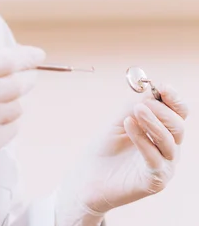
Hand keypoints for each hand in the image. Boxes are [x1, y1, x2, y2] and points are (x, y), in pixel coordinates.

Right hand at [0, 45, 44, 215]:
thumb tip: (11, 66)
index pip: (6, 61)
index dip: (26, 56)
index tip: (39, 56)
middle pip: (18, 85)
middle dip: (23, 82)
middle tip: (22, 82)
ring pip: (16, 110)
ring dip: (9, 107)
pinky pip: (10, 133)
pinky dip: (4, 128)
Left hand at [56, 85, 187, 223]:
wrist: (88, 174)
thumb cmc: (106, 145)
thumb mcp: (120, 119)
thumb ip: (136, 105)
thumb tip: (154, 89)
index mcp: (162, 129)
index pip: (179, 112)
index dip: (174, 99)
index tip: (163, 87)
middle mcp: (168, 147)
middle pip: (178, 126)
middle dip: (162, 111)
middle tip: (141, 104)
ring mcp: (163, 165)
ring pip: (169, 142)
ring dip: (153, 123)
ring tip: (136, 111)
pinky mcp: (154, 181)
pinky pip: (155, 160)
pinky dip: (143, 140)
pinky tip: (129, 125)